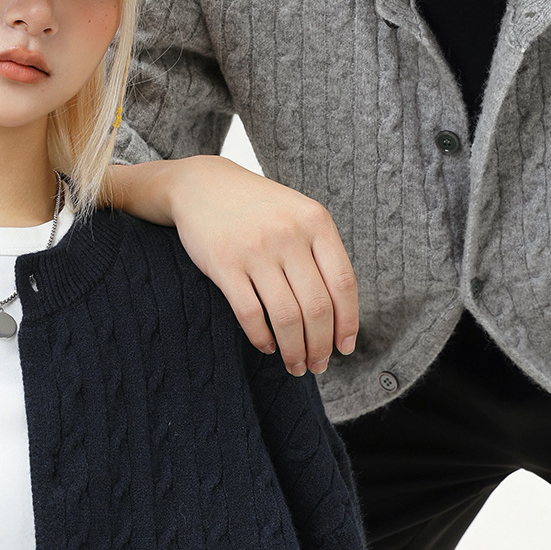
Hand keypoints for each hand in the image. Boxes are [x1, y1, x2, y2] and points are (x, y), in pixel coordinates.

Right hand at [159, 156, 358, 375]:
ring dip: (294, 350)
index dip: (348, 322)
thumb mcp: (298, 215)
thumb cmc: (258, 208)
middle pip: (317, 307)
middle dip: (321, 346)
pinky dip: (262, 338)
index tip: (345, 346)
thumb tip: (340, 315)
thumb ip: (320, 253)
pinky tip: (267, 346)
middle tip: (318, 364)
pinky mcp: (224, 264)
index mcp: (316, 222)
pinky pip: (250, 314)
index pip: (343, 283)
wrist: (202, 185)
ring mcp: (255, 249)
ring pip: (286, 317)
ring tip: (296, 365)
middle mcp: (288, 234)